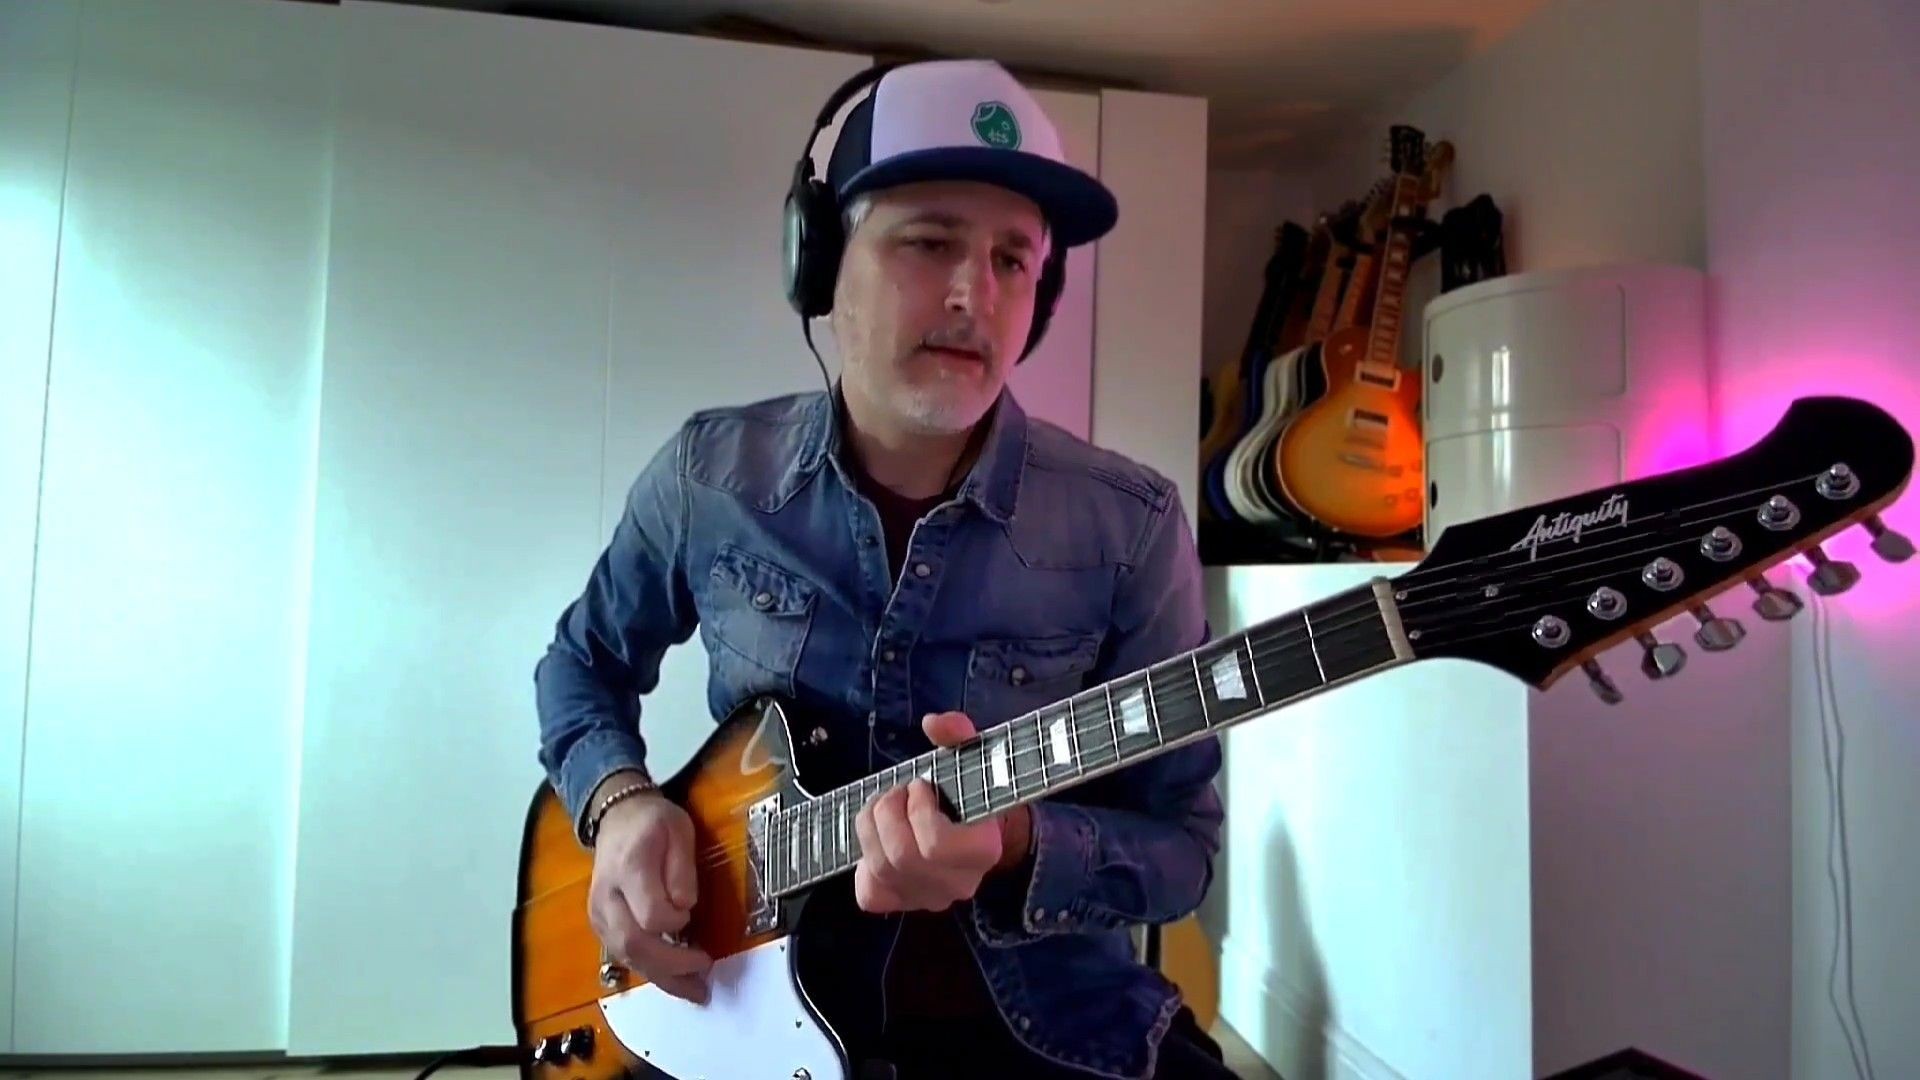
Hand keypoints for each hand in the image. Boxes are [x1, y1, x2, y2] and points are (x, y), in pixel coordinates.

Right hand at [586, 775, 712, 1003]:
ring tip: (694, 989)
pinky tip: (673, 977)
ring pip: (626, 957)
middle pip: (634, 945)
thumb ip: (683, 869)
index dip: (675, 922)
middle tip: (704, 974)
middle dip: (672, 967)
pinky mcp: (600, 925)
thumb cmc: (653, 823)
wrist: (617, 817)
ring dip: (662, 978)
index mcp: (629, 869)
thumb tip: (685, 906)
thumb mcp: (679, 831)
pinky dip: (650, 970)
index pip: (650, 915)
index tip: (691, 914)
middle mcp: (607, 897)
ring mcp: (599, 914)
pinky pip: (623, 956)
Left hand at [853, 711, 1032, 913]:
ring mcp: (928, 899)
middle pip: (902, 856)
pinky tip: (878, 840)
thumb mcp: (969, 757)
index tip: (921, 786)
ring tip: (883, 806)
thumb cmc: (968, 791)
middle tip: (896, 792)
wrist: (973, 831)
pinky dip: (864, 861)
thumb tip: (933, 722)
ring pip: (881, 870)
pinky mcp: (901, 904)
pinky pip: (868, 893)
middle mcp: (958, 884)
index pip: (937, 844)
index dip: (919, 810)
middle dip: (888, 813)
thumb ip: (958, 734)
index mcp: (983, 850)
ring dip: (871, 828)